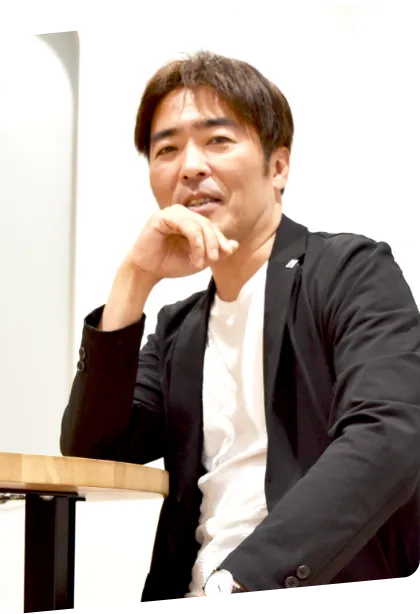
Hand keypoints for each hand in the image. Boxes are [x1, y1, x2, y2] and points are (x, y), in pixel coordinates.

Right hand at [124, 204, 238, 282]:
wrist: (148, 271)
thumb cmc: (170, 263)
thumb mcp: (199, 260)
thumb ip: (216, 252)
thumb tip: (234, 245)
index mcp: (190, 221)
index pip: (211, 226)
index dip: (221, 239)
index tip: (227, 252)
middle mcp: (182, 214)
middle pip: (207, 224)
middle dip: (214, 242)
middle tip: (214, 259)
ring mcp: (172, 213)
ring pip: (198, 224)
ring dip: (204, 244)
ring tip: (201, 262)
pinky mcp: (162, 217)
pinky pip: (186, 225)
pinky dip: (195, 241)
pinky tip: (195, 255)